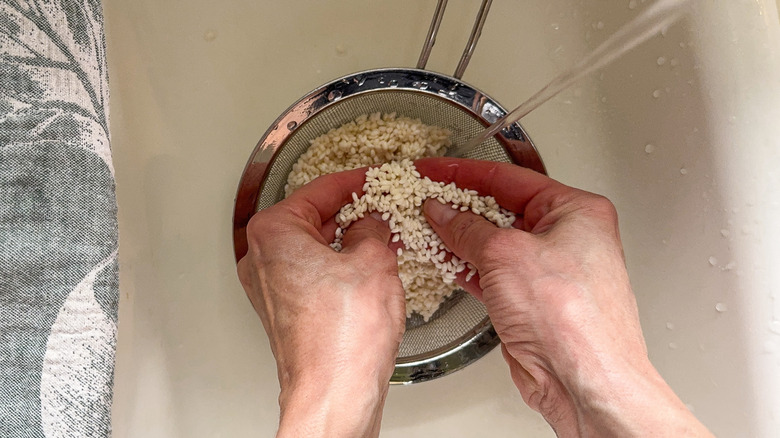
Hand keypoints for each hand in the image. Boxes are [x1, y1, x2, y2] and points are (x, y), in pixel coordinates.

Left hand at [237, 168, 405, 437]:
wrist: (334, 392)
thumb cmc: (342, 337)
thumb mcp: (374, 260)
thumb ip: (372, 228)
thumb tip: (372, 221)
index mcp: (274, 233)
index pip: (319, 190)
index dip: (355, 182)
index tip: (373, 178)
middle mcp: (262, 259)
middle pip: (312, 219)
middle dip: (350, 212)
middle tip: (382, 205)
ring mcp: (270, 288)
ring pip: (313, 248)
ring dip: (347, 241)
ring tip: (381, 237)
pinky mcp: (285, 312)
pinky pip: (313, 275)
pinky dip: (339, 267)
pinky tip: (367, 270)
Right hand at [416, 157, 711, 436]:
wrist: (584, 378)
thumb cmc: (574, 319)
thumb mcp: (506, 254)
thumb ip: (467, 229)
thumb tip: (443, 213)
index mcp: (576, 211)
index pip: (509, 179)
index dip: (464, 172)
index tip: (435, 169)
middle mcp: (568, 237)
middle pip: (502, 210)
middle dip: (460, 206)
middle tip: (425, 198)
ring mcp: (550, 271)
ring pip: (495, 244)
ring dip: (460, 238)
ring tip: (426, 225)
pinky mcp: (533, 301)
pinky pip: (493, 274)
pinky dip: (467, 266)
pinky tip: (443, 259)